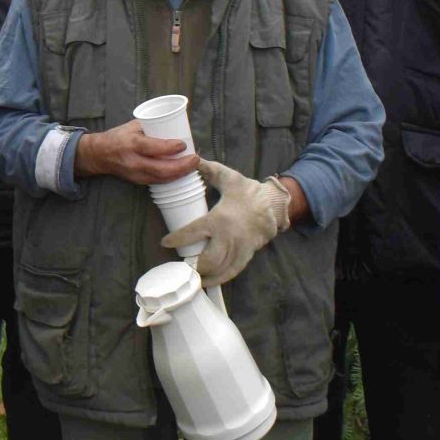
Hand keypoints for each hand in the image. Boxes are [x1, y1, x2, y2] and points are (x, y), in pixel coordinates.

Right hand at [77, 120, 198, 186]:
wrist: (99, 155)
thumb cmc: (118, 136)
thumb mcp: (132, 126)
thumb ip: (152, 127)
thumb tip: (175, 125)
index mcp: (131, 144)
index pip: (153, 148)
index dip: (170, 148)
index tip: (184, 144)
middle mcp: (133, 161)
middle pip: (161, 169)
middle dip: (182, 166)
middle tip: (195, 159)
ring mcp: (135, 174)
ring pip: (162, 178)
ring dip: (180, 174)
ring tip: (192, 166)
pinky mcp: (138, 181)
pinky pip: (158, 182)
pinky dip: (172, 178)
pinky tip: (182, 173)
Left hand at [158, 158, 291, 283]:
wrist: (274, 206)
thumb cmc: (248, 192)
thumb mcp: (228, 177)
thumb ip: (208, 169)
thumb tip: (191, 157)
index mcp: (219, 218)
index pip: (193, 232)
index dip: (177, 239)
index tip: (164, 242)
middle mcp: (228, 237)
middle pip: (207, 259)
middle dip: (192, 265)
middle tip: (179, 264)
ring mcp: (238, 249)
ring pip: (218, 269)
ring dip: (203, 274)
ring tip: (189, 275)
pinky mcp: (246, 256)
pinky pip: (231, 273)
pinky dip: (218, 280)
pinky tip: (206, 282)